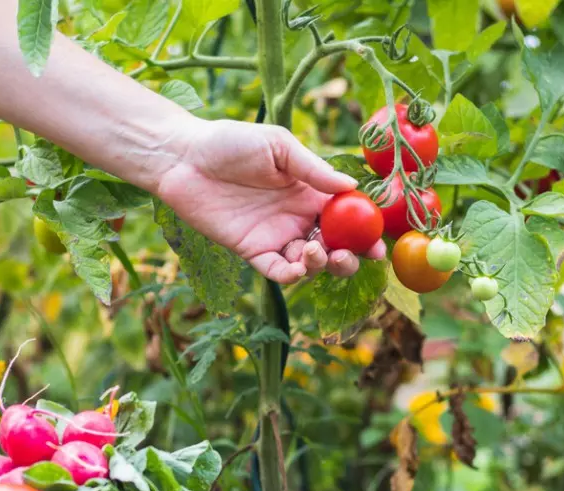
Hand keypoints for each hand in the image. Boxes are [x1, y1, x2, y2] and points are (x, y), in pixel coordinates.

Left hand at [156, 118, 385, 283]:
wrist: (185, 157)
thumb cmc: (231, 142)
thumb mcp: (278, 146)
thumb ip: (313, 169)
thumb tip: (351, 186)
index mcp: (310, 192)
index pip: (347, 217)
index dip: (365, 233)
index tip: (379, 243)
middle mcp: (297, 217)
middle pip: (334, 247)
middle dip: (348, 257)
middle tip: (349, 255)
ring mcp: (275, 236)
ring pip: (308, 264)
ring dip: (320, 265)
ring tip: (315, 250)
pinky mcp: (251, 250)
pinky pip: (276, 271)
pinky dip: (291, 275)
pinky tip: (298, 267)